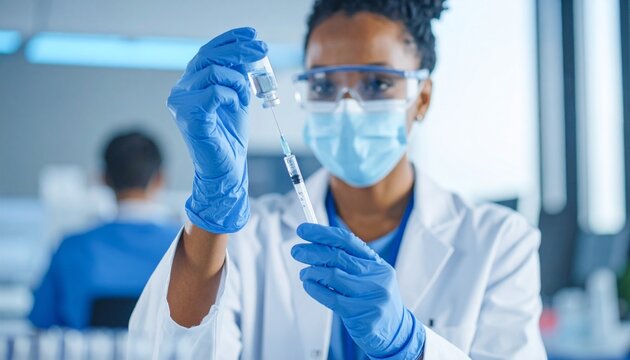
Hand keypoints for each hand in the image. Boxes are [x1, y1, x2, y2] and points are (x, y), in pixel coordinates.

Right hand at [168, 27, 266, 232]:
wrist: (226, 168)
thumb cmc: (229, 137)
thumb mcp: (236, 98)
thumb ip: (237, 76)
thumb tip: (248, 51)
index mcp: (190, 85)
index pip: (207, 52)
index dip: (229, 40)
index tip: (251, 34)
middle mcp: (180, 91)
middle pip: (209, 56)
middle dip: (239, 50)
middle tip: (262, 49)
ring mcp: (181, 104)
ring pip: (213, 72)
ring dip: (238, 80)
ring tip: (246, 96)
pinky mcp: (190, 117)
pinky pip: (215, 93)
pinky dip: (232, 95)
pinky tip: (237, 105)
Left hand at [291, 223, 424, 359]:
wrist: (394, 332)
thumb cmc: (375, 300)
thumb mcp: (369, 277)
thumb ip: (348, 263)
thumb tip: (316, 247)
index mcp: (377, 263)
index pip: (347, 240)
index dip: (323, 233)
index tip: (304, 230)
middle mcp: (376, 276)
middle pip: (337, 256)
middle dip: (312, 251)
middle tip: (297, 251)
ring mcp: (370, 295)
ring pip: (332, 275)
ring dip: (313, 272)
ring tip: (305, 273)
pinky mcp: (361, 313)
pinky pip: (331, 297)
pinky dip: (315, 289)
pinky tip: (309, 285)